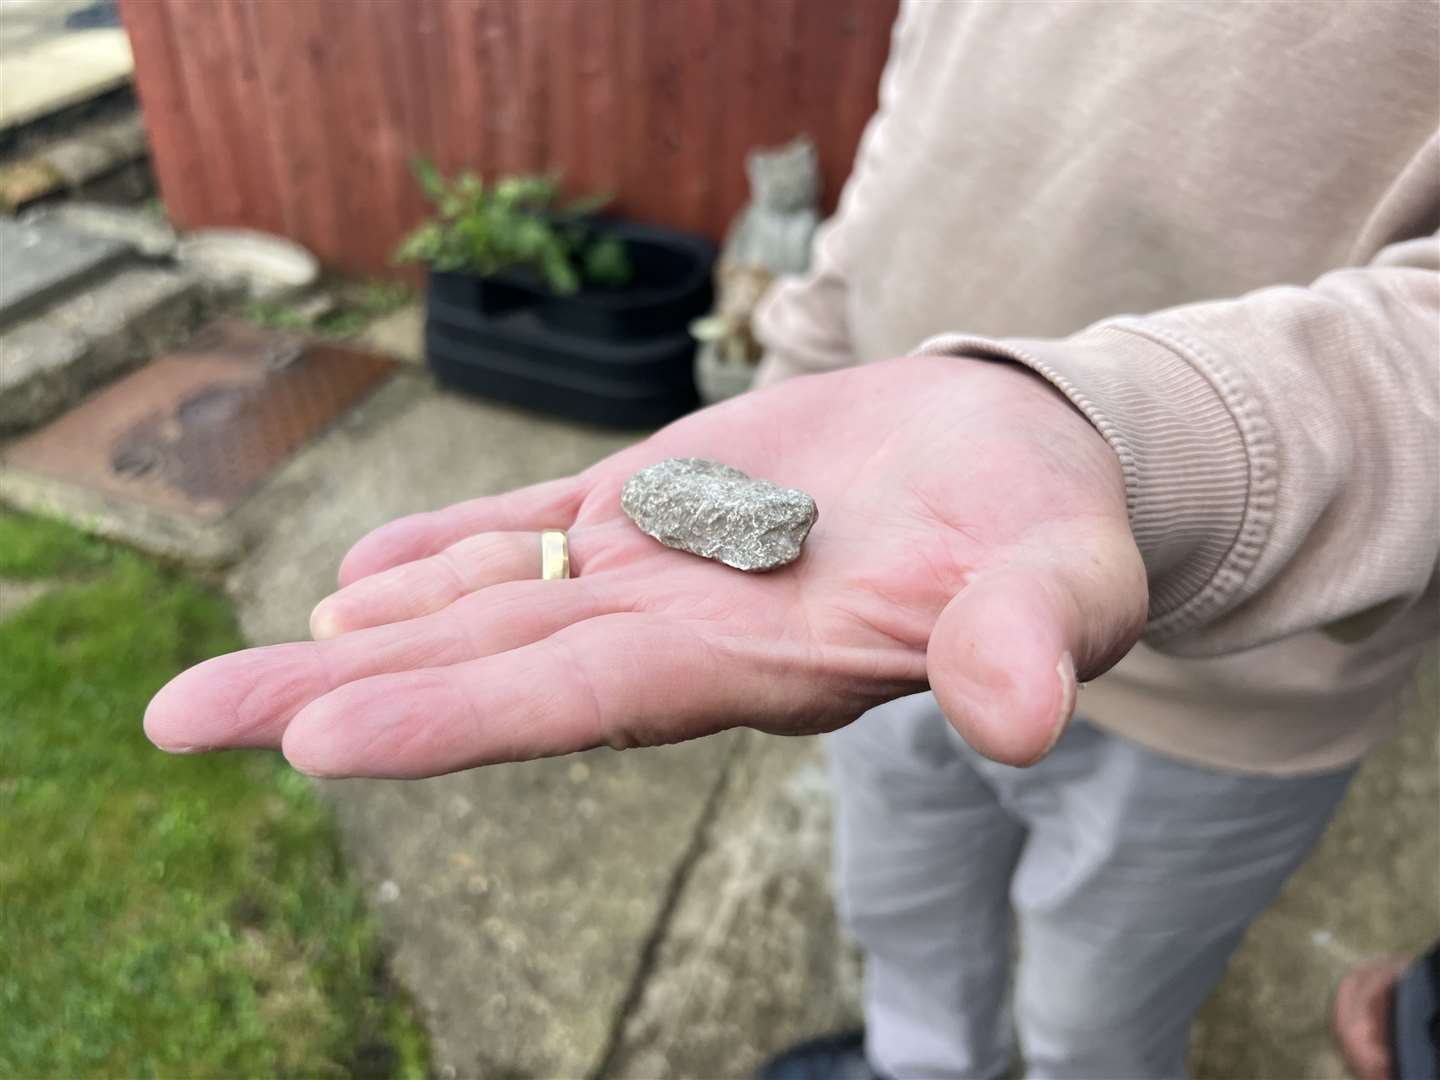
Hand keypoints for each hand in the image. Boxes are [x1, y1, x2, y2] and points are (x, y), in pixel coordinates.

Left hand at [145, 354, 1146, 776]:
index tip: (318, 738)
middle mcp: (682, 632)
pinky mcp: (663, 502)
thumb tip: (1017, 712)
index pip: (586, 701)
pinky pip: (535, 532)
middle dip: (340, 695)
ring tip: (235, 673)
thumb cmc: (1044, 531)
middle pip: (490, 668)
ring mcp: (660, 568)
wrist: (1014, 463)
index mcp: (758, 662)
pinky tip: (363, 570)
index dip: (459, 720)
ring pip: (490, 603)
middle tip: (181, 723)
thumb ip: (1027, 639)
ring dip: (364, 628)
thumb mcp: (1060, 579)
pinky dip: (446, 548)